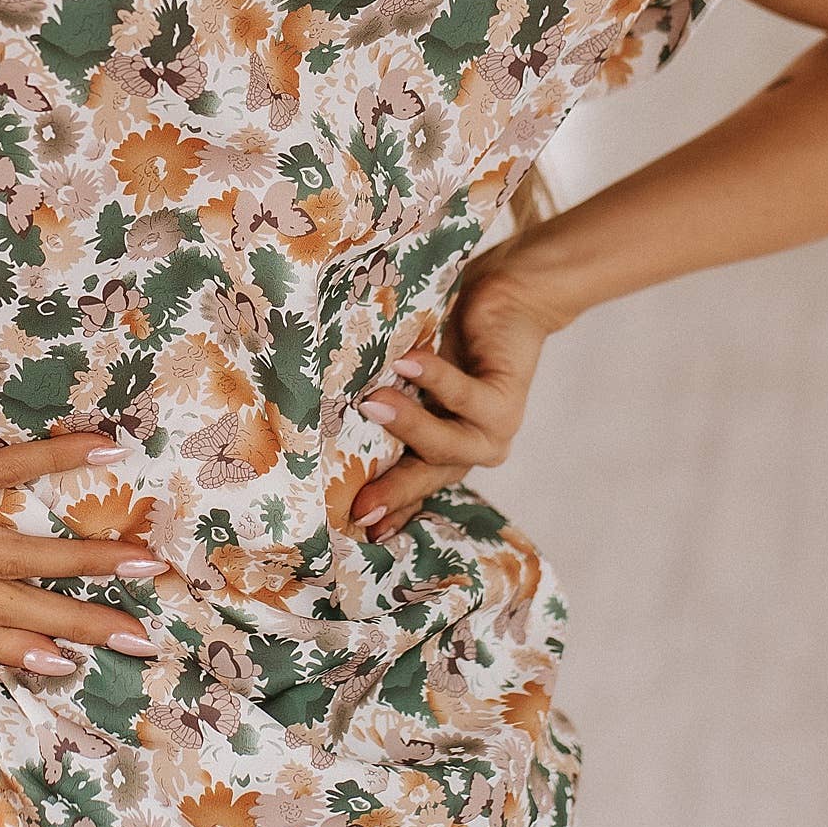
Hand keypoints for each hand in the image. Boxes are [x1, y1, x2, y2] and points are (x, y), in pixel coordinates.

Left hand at [0, 362, 162, 676]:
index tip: (71, 664)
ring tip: (143, 562)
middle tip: (141, 637)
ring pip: (13, 560)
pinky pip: (1, 473)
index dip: (20, 647)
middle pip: (6, 607)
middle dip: (77, 626)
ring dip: (84, 563)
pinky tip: (103, 447)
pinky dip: (56, 459)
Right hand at [347, 254, 557, 537]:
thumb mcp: (406, 374)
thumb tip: (319, 407)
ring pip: (445, 443)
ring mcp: (492, 433)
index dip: (386, 509)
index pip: (410, 489)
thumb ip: (380, 397)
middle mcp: (468, 451)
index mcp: (442, 452)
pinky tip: (409, 363)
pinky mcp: (506, 402)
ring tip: (371, 403)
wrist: (509, 298)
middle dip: (392, 491)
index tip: (355, 528)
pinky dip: (435, 379)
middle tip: (357, 505)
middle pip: (425, 477)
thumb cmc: (448, 335)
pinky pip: (466, 395)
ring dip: (408, 424)